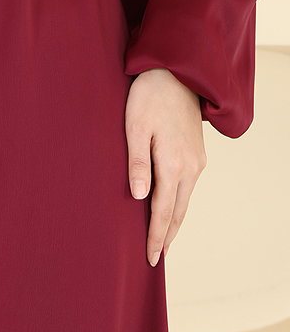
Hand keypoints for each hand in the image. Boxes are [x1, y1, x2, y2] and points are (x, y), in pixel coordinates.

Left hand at [125, 67, 207, 265]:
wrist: (176, 73)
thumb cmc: (149, 96)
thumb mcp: (135, 126)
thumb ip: (137, 162)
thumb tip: (140, 198)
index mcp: (172, 164)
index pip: (162, 211)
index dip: (155, 236)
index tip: (151, 258)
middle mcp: (190, 167)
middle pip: (177, 211)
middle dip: (166, 235)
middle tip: (156, 257)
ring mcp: (196, 160)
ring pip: (184, 200)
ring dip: (173, 221)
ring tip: (162, 239)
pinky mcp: (196, 152)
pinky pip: (187, 186)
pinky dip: (178, 203)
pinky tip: (170, 206)